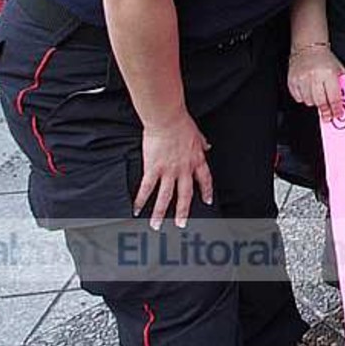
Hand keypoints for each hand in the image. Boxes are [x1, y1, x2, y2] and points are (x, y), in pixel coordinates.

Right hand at [135, 114, 212, 228]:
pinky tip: (136, 209)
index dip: (206, 191)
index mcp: (196, 160)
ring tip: (156, 225)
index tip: (207, 201)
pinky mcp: (153, 169)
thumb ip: (202, 142)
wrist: (167, 119)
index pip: (204, 179)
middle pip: (185, 195)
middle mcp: (184, 169)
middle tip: (181, 224)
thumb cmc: (181, 123)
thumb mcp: (197, 133)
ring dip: (160, 213)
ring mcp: (168, 171)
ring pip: (165, 197)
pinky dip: (141, 200)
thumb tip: (208, 145)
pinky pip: (147, 188)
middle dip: (183, 212)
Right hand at [288, 45, 344, 119]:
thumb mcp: (339, 68)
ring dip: (315, 102)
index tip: (338, 114)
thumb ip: (342, 83)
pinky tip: (308, 92)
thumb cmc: (325, 59)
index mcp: (328, 73)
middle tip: (328, 115)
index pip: (333, 96)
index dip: (336, 108)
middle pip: (320, 102)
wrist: (308, 47)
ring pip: (309, 101)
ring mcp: (302, 79)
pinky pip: (298, 98)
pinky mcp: (292, 81)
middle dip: (325, 110)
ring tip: (318, 96)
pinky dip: (304, 98)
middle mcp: (314, 76)